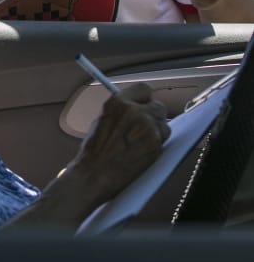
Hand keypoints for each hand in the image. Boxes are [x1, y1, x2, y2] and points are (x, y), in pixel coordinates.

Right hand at [69, 83, 169, 203]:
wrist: (96, 173)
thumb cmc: (95, 150)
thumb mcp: (102, 119)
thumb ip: (121, 110)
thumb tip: (134, 107)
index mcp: (118, 102)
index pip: (143, 89)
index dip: (145, 98)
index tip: (145, 102)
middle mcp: (135, 112)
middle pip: (158, 106)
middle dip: (153, 115)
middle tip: (145, 125)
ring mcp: (148, 128)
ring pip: (164, 123)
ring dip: (157, 130)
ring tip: (141, 141)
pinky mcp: (156, 144)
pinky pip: (164, 139)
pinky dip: (157, 143)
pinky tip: (142, 149)